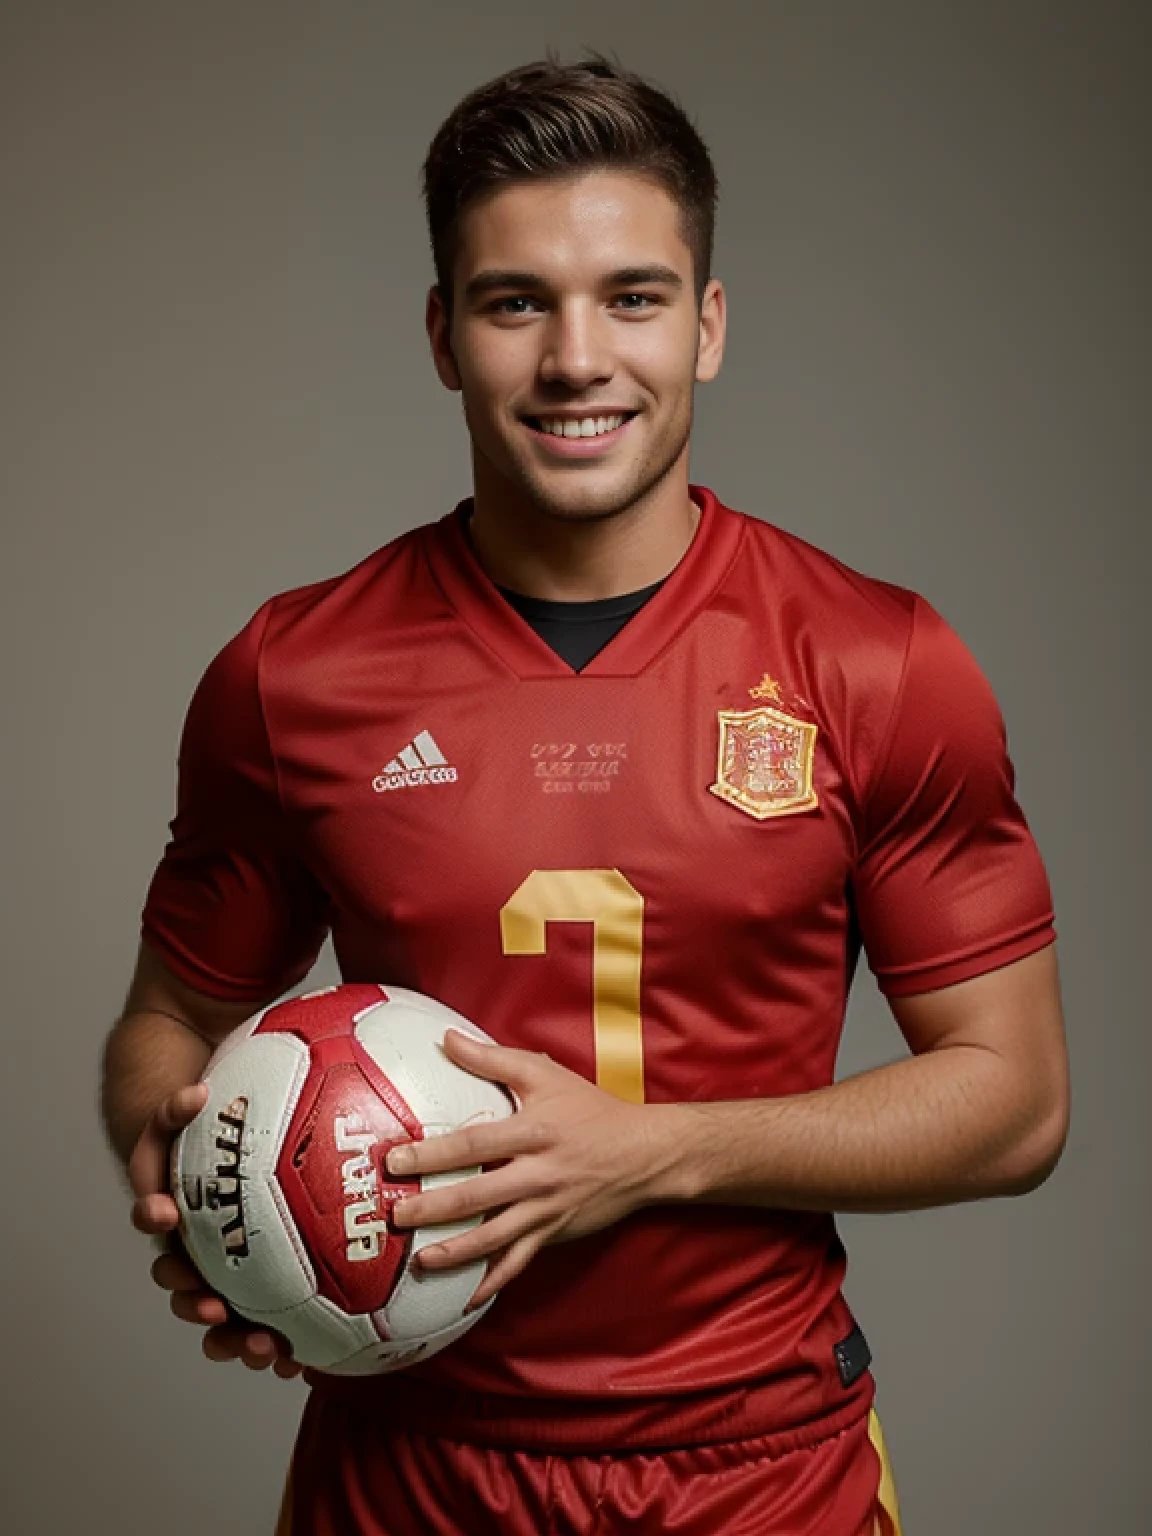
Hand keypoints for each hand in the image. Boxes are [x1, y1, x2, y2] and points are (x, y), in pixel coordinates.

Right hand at [128, 1083, 302, 1376]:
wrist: (227, 1145)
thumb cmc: (211, 1128)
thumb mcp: (189, 1108)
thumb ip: (182, 1105)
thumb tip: (195, 1093)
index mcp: (174, 1199)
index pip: (153, 1208)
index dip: (153, 1214)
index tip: (166, 1216)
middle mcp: (192, 1237)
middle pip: (180, 1278)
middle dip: (194, 1300)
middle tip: (215, 1309)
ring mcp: (221, 1264)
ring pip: (217, 1310)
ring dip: (234, 1336)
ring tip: (263, 1348)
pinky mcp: (254, 1283)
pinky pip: (257, 1321)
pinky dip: (273, 1342)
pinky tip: (297, 1362)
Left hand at [387, 1030, 681, 1310]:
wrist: (646, 1154)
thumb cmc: (592, 1110)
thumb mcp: (546, 1076)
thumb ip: (493, 1059)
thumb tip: (447, 1040)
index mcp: (533, 1132)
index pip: (474, 1144)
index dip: (433, 1153)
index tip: (397, 1159)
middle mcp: (538, 1174)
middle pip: (477, 1197)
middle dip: (432, 1208)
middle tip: (395, 1216)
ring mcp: (547, 1209)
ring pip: (495, 1238)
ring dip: (455, 1252)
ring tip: (419, 1260)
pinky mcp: (556, 1233)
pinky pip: (520, 1263)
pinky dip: (494, 1282)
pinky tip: (467, 1296)